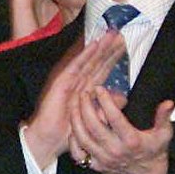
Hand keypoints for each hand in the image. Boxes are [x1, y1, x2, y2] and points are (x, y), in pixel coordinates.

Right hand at [23, 32, 125, 168]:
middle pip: (98, 62)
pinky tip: (95, 44)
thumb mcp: (95, 118)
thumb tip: (124, 97)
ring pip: (89, 60)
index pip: (102, 70)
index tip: (124, 45)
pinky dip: (85, 54)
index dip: (113, 57)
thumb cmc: (70, 132)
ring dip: (101, 47)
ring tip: (112, 34)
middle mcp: (79, 83)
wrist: (49, 140)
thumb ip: (107, 106)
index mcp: (86, 90)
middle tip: (120, 33)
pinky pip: (76, 66)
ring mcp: (70, 81)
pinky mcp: (62, 83)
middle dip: (109, 48)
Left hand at [68, 88, 174, 173]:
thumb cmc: (155, 153)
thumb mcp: (164, 134)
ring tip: (75, 105)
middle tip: (84, 93)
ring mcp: (104, 159)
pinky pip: (79, 154)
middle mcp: (115, 150)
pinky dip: (73, 141)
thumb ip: (164, 117)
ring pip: (83, 138)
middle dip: (85, 106)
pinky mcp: (97, 166)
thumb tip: (168, 102)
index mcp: (132, 141)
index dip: (105, 101)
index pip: (114, 117)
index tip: (99, 89)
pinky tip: (74, 127)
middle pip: (93, 125)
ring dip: (76, 119)